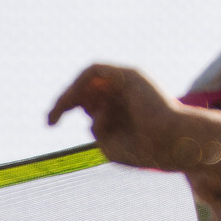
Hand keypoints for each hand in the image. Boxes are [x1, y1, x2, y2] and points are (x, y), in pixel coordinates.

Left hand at [47, 63, 195, 171]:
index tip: (50, 123)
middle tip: (48, 121)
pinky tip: (73, 99)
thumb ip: (98, 129)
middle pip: (85, 88)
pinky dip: (80, 83)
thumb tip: (90, 115)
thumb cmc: (145, 150)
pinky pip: (96, 69)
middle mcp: (125, 92)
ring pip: (88, 79)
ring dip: (70, 95)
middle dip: (63, 101)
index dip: (66, 107)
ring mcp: (128, 82)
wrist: (171, 144)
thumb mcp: (111, 144)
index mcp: (122, 108)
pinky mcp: (130, 75)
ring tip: (58, 113)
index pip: (88, 99)